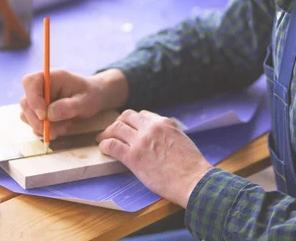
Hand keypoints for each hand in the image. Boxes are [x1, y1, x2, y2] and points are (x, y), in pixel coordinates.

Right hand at [20, 69, 127, 138]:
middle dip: (37, 120)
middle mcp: (42, 86)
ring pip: (26, 114)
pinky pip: (32, 122)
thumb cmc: (91, 95)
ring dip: (41, 126)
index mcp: (52, 77)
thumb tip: (49, 114)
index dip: (33, 99)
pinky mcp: (39, 110)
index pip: (30, 81)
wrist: (94, 98)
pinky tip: (60, 129)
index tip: (44, 116)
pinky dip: (44, 130)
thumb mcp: (85, 101)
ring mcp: (39, 98)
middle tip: (53, 131)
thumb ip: (69, 106)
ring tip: (62, 129)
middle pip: (25, 102)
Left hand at [97, 109, 212, 207]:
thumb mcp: (181, 138)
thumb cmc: (191, 165)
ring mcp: (140, 141)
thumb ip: (168, 132)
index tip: (129, 127)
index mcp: (164, 122)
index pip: (142, 114)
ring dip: (107, 133)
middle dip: (118, 123)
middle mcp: (150, 128)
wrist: (193, 180)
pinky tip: (103, 149)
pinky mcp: (133, 157)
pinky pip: (112, 145)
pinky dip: (105, 145)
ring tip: (102, 139)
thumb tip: (159, 135)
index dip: (133, 121)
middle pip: (126, 117)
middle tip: (112, 131)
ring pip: (116, 128)